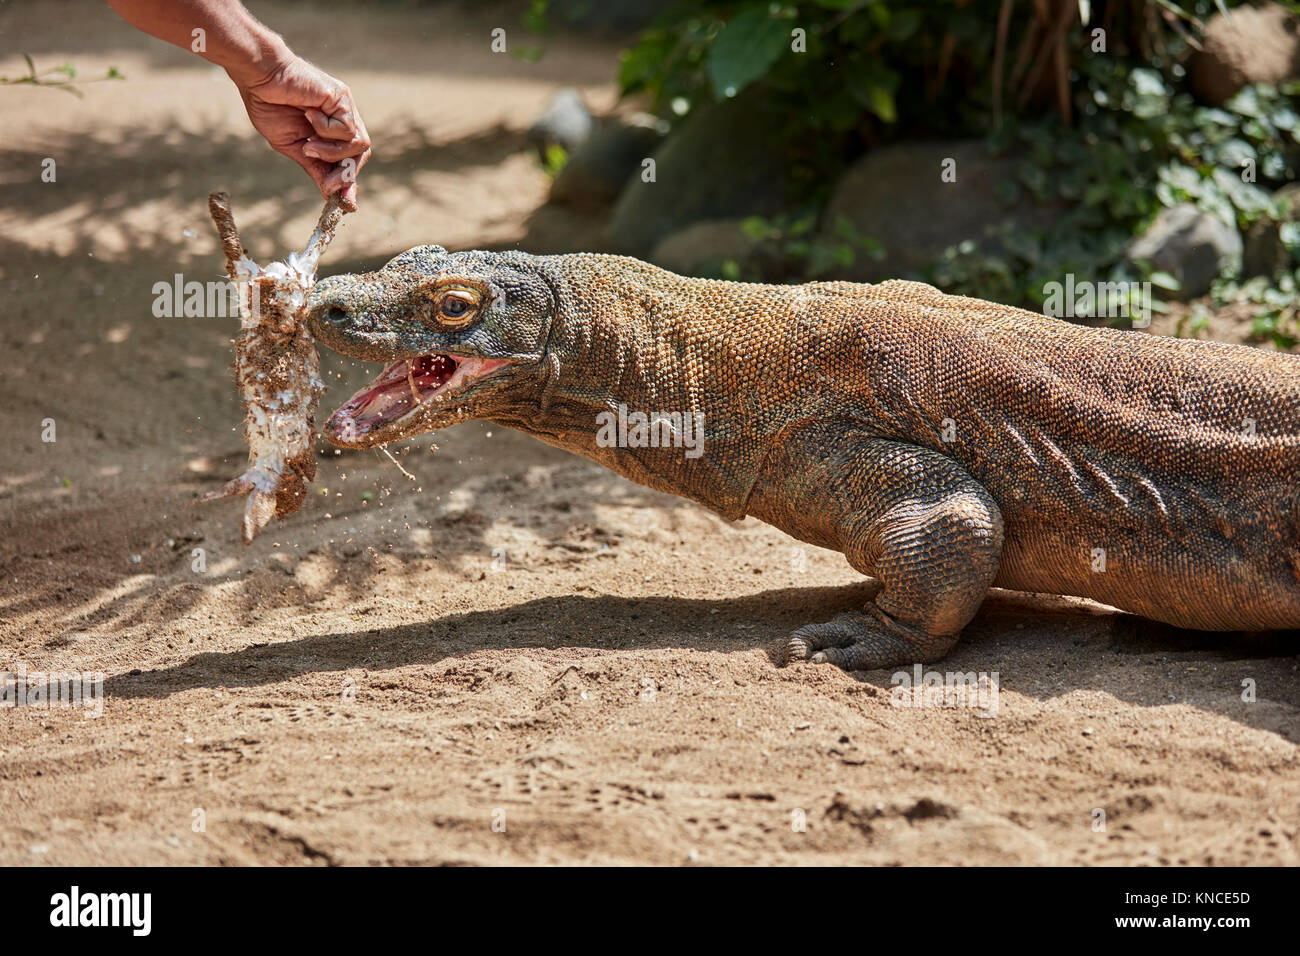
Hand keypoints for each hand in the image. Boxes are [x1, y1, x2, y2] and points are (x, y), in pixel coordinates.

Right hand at [231, 55, 370, 209]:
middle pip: (361, 153)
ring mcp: (344, 108)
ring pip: (359, 145)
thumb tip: (329, 193)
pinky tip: (309, 116)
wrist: (258, 77)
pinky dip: (327, 131)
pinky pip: (347, 129)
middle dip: (346, 174)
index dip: (349, 180)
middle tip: (328, 183)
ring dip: (332, 153)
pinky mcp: (342, 98)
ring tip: (309, 146)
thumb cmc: (268, 105)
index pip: (351, 158)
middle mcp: (342, 118)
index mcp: (331, 128)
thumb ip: (314, 167)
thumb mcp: (292, 146)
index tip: (345, 202)